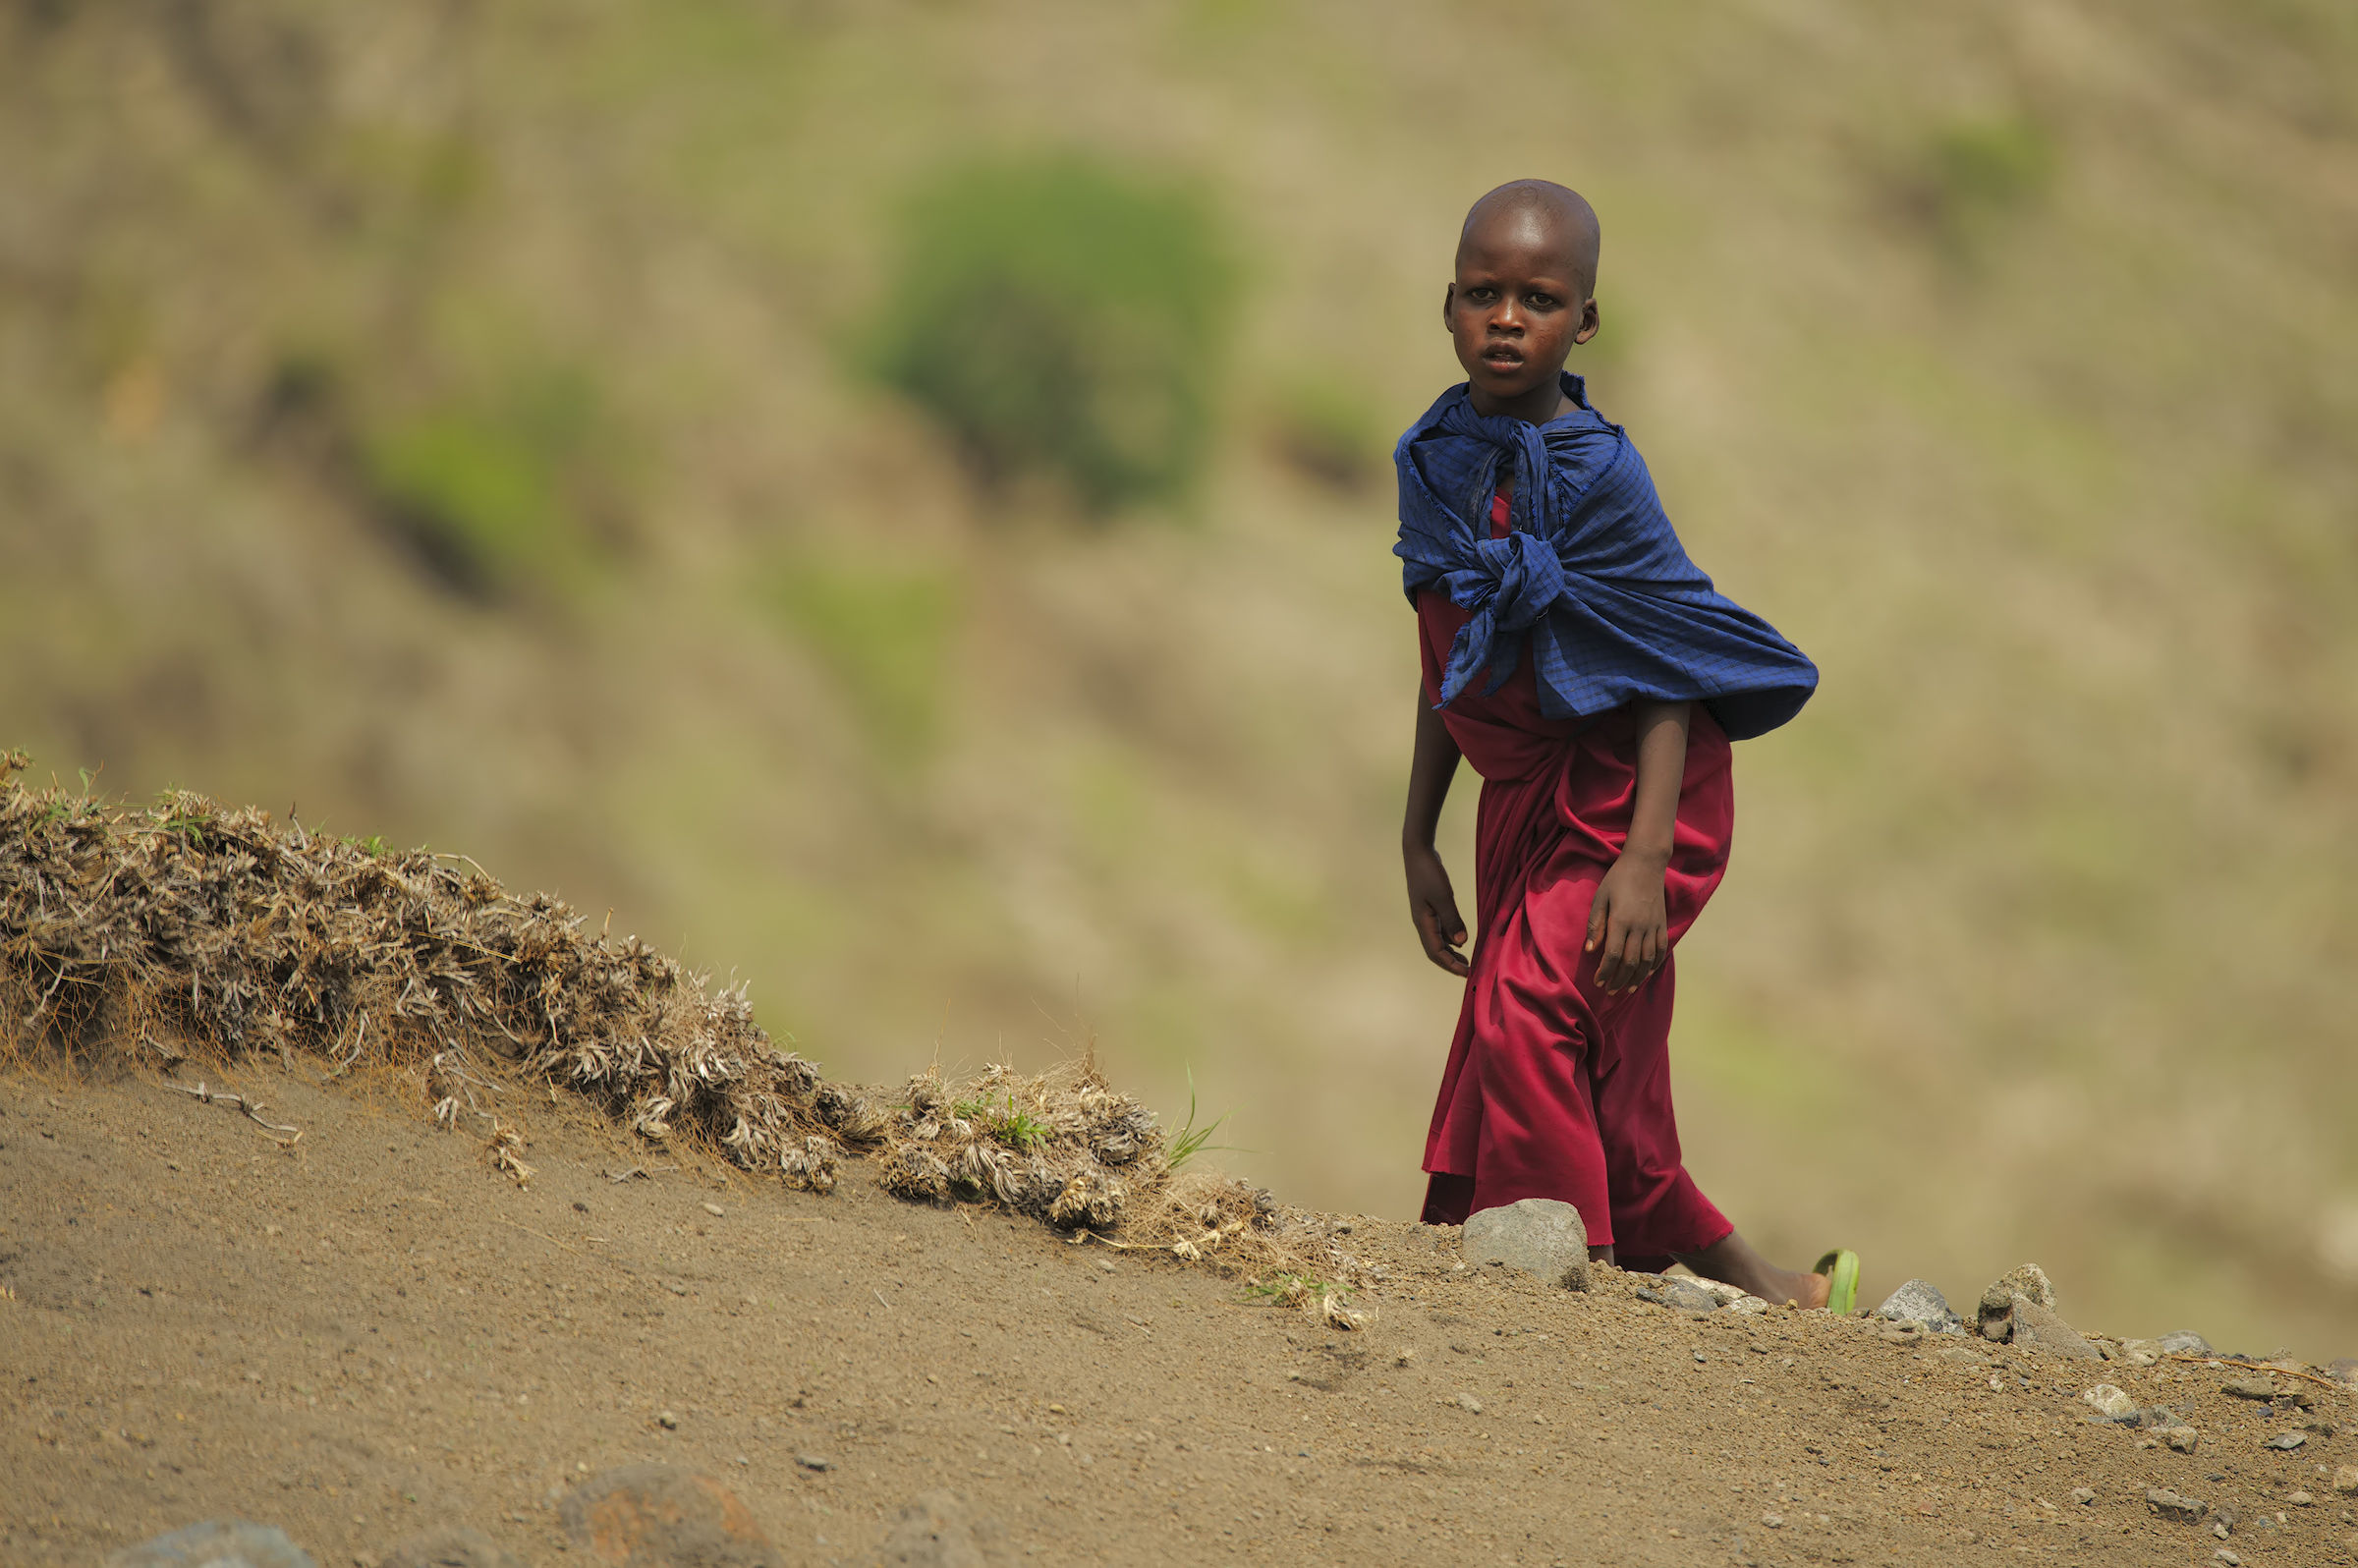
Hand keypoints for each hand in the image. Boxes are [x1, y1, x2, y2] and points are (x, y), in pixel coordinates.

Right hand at [1404, 842, 1469, 976]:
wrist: (1417, 852)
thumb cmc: (1429, 873)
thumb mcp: (1443, 896)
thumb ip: (1452, 919)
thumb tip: (1462, 942)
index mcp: (1423, 922)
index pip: (1436, 952)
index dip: (1451, 965)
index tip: (1467, 973)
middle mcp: (1422, 922)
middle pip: (1435, 950)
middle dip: (1450, 962)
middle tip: (1468, 971)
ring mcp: (1425, 915)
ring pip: (1438, 940)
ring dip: (1451, 952)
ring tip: (1466, 959)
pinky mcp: (1430, 907)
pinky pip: (1440, 929)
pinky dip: (1451, 937)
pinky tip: (1460, 937)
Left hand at [1586, 848, 1668, 993]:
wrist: (1646, 863)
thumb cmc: (1617, 878)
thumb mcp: (1600, 897)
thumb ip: (1595, 925)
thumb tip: (1590, 950)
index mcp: (1621, 920)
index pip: (1613, 954)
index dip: (1605, 971)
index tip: (1597, 982)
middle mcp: (1639, 926)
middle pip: (1631, 962)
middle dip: (1619, 979)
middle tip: (1609, 991)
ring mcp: (1653, 926)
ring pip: (1647, 960)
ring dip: (1637, 977)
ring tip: (1626, 989)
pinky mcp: (1662, 923)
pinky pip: (1660, 950)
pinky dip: (1654, 964)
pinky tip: (1646, 973)